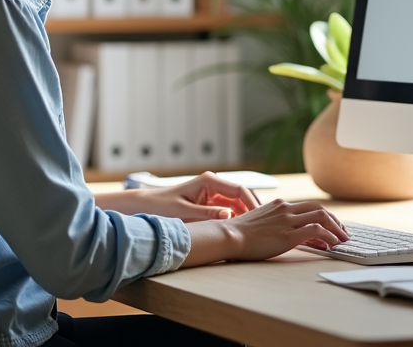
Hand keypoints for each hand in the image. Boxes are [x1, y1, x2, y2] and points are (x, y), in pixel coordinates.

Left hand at [114, 172, 260, 221]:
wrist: (146, 206)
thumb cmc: (162, 207)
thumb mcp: (184, 211)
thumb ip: (207, 214)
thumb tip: (228, 216)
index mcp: (209, 181)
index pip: (240, 190)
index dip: (253, 204)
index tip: (261, 219)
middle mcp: (214, 184)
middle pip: (242, 196)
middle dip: (253, 209)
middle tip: (265, 226)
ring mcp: (212, 193)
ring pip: (237, 203)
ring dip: (246, 215)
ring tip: (257, 230)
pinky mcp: (210, 202)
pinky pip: (229, 209)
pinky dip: (236, 218)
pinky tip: (242, 231)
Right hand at [182, 198, 349, 266]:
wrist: (229, 235)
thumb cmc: (240, 233)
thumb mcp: (261, 222)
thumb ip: (275, 223)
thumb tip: (286, 232)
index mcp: (280, 204)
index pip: (309, 207)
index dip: (324, 216)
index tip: (332, 226)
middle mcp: (286, 208)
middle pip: (320, 209)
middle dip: (335, 221)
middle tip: (343, 233)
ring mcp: (287, 220)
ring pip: (322, 217)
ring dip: (336, 229)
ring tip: (343, 240)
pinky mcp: (287, 235)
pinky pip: (316, 231)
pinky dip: (329, 237)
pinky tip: (332, 245)